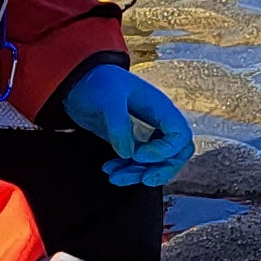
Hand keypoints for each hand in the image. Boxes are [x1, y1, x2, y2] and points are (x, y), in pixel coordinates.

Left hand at [59, 64, 194, 186]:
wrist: (80, 81)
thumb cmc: (98, 81)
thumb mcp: (108, 99)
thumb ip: (119, 124)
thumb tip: (128, 153)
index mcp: (160, 108)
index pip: (180, 136)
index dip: (164, 151)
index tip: (138, 154)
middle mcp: (158, 122)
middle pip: (176, 153)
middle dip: (161, 170)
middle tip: (143, 179)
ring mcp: (146, 132)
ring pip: (157, 162)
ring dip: (139, 174)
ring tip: (115, 177)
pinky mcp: (132, 141)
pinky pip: (139, 163)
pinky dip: (127, 170)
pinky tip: (109, 169)